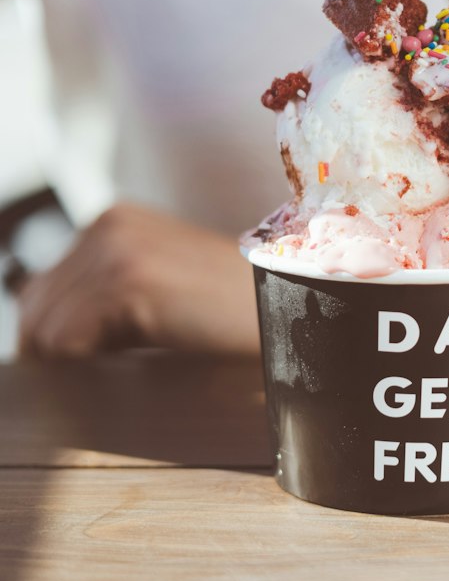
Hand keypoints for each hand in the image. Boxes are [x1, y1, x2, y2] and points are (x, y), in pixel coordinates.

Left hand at [17, 203, 259, 358]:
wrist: (282, 302)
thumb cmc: (226, 308)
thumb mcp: (155, 284)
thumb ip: (100, 292)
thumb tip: (38, 334)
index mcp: (112, 219)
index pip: (40, 289)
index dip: (60, 330)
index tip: (100, 350)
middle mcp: (107, 225)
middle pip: (35, 307)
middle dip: (62, 345)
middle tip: (118, 358)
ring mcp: (116, 251)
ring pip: (44, 328)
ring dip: (81, 355)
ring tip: (137, 351)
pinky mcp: (128, 283)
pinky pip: (64, 341)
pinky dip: (91, 360)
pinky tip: (140, 353)